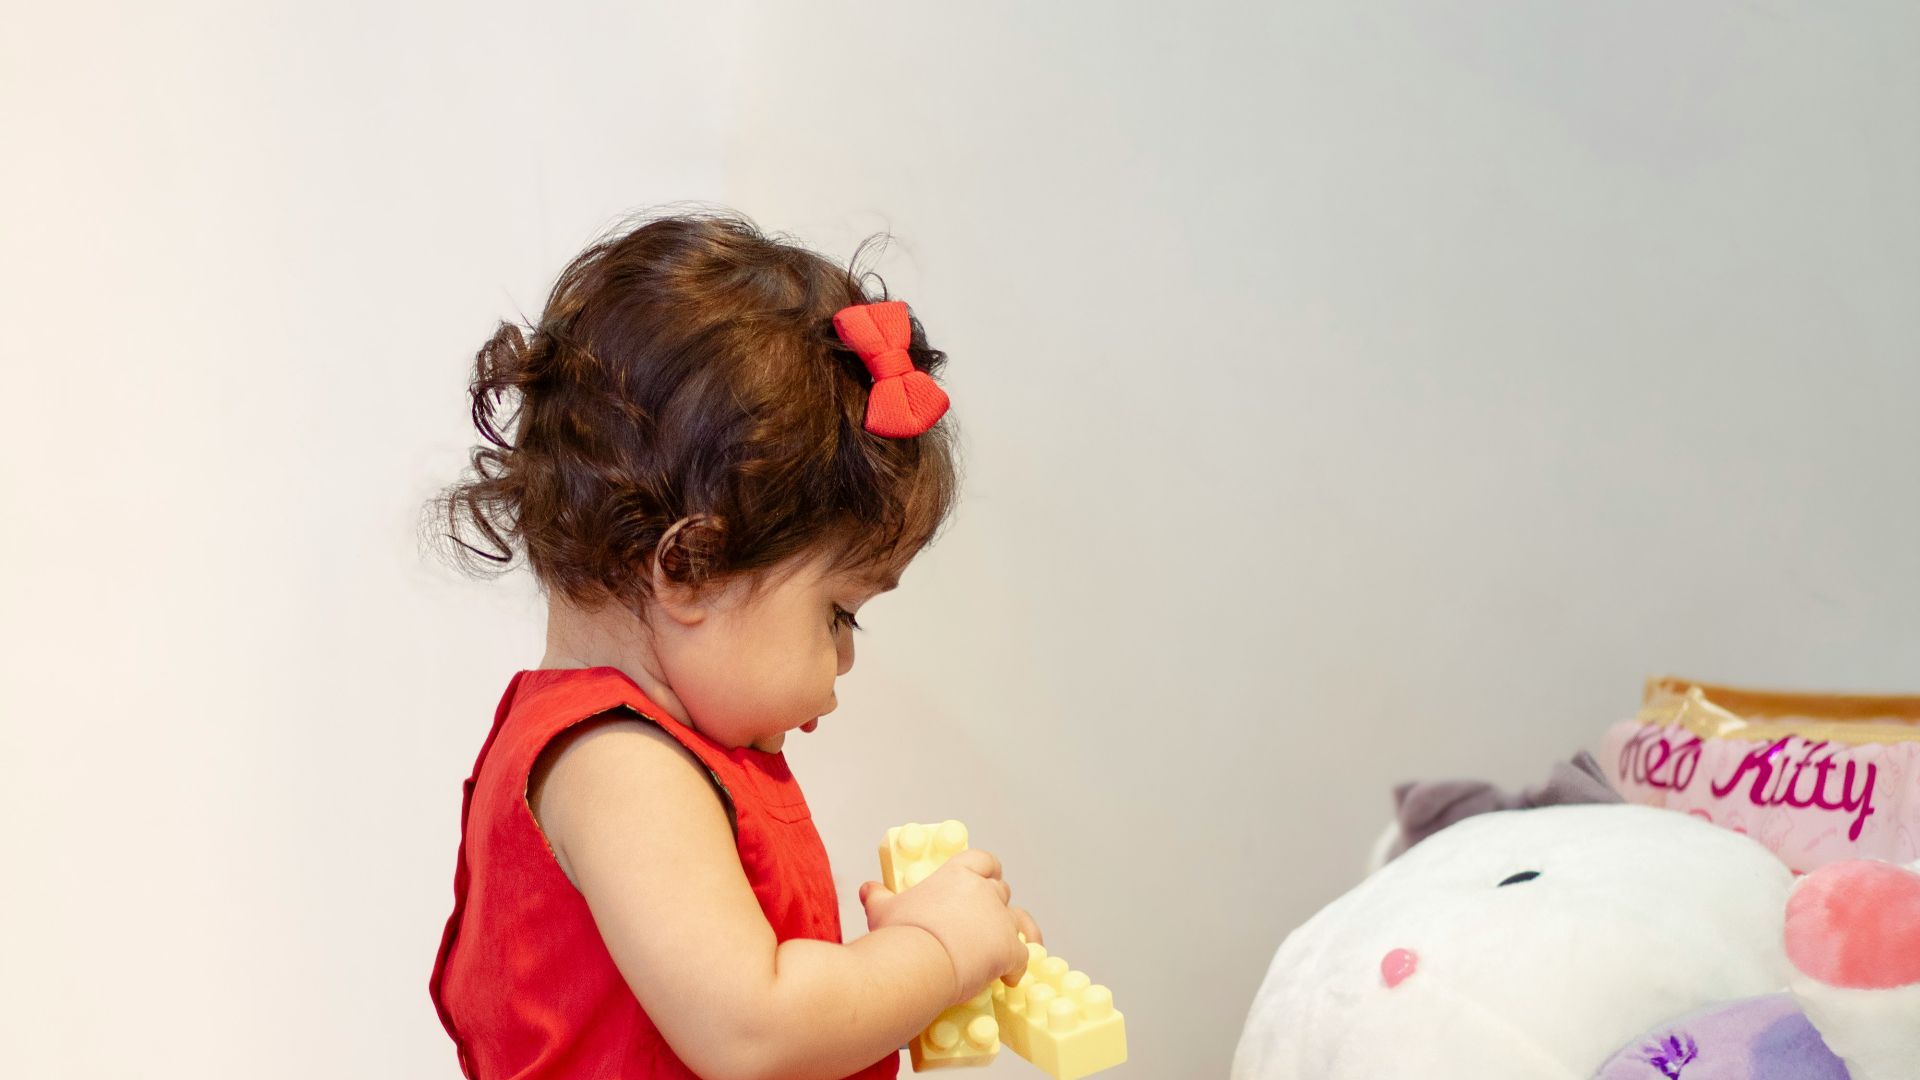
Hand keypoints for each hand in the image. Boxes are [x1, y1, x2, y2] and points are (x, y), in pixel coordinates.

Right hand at [859, 848, 1030, 1003]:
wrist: (915, 963)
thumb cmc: (900, 935)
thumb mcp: (883, 910)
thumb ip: (878, 897)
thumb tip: (868, 889)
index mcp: (957, 875)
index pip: (983, 860)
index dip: (987, 870)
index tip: (985, 878)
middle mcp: (983, 891)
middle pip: (1001, 890)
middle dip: (995, 904)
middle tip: (985, 921)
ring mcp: (999, 920)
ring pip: (1018, 921)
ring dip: (1016, 932)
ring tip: (1015, 944)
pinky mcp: (1009, 949)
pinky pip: (1022, 956)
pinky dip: (1017, 967)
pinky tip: (1009, 978)